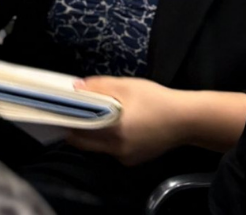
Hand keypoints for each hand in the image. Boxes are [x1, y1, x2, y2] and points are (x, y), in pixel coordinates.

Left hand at [65, 77, 186, 165]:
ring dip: (92, 134)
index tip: (60, 109)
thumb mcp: (128, 86)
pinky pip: (111, 151)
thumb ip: (100, 86)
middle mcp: (115, 150)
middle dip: (76, 128)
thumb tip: (77, 87)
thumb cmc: (156, 99)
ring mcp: (123, 158)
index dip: (67, 120)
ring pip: (97, 148)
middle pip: (84, 143)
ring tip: (95, 115)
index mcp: (114, 130)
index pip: (78, 130)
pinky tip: (116, 125)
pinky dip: (107, 139)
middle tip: (73, 112)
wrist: (185, 119)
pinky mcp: (132, 161)